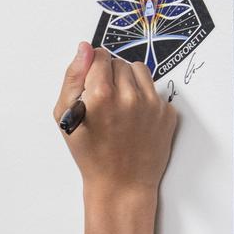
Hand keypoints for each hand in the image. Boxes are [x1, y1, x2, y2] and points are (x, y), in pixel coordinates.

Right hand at [53, 44, 177, 194]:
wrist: (121, 185)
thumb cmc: (90, 154)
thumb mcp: (66, 116)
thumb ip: (73, 77)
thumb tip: (84, 48)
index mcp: (101, 94)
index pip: (99, 55)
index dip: (93, 68)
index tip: (92, 82)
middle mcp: (129, 96)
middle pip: (119, 62)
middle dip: (110, 75)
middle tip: (105, 100)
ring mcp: (152, 105)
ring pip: (139, 70)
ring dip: (129, 81)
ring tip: (120, 104)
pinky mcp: (167, 113)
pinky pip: (154, 90)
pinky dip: (144, 98)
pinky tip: (135, 118)